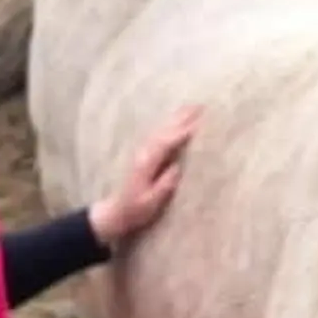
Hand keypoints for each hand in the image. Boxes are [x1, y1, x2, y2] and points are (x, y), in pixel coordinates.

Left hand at [89, 105, 200, 245]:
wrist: (116, 211)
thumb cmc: (135, 210)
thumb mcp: (151, 202)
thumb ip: (164, 185)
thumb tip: (177, 168)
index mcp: (146, 163)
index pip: (167, 143)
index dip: (182, 133)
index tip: (199, 124)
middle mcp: (144, 153)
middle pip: (164, 130)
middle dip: (182, 118)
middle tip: (201, 107)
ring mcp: (142, 151)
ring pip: (161, 129)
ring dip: (177, 117)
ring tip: (193, 107)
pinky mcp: (144, 154)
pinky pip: (159, 133)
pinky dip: (170, 124)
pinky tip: (176, 120)